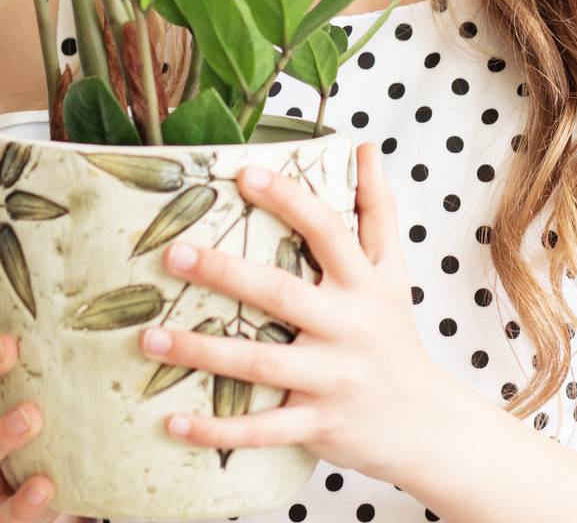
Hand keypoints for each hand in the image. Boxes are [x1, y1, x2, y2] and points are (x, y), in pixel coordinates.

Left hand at [136, 140, 452, 484]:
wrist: (426, 423)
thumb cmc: (396, 335)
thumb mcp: (394, 269)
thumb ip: (377, 207)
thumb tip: (366, 146)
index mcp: (363, 284)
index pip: (327, 230)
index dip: (288, 199)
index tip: (244, 174)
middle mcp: (348, 327)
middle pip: (281, 294)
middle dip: (224, 273)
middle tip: (172, 254)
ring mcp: (331, 379)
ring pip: (260, 364)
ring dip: (201, 352)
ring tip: (149, 338)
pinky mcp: (317, 425)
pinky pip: (261, 430)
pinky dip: (216, 429)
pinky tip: (172, 421)